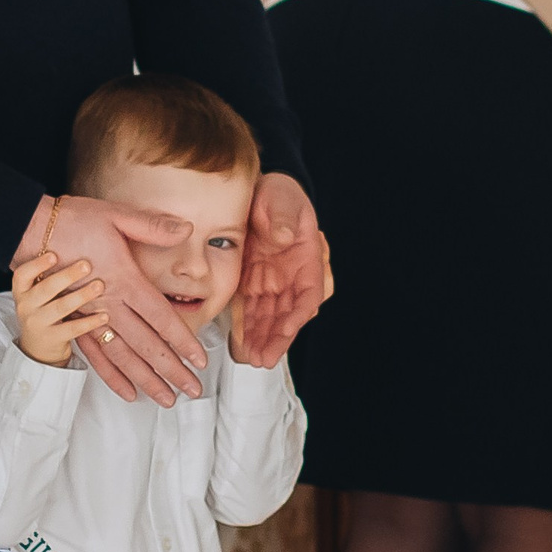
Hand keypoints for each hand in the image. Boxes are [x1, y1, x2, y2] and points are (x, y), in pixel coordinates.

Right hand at [13, 193, 206, 406]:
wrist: (31, 230)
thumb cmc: (74, 220)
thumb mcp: (116, 215)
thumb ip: (153, 226)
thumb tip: (187, 229)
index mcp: (125, 280)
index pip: (161, 318)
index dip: (182, 341)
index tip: (200, 361)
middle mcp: (109, 304)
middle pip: (146, 345)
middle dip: (171, 370)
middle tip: (193, 390)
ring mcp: (89, 316)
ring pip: (123, 357)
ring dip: (146, 380)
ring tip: (166, 400)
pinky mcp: (73, 321)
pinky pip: (95, 355)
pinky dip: (111, 376)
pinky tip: (127, 393)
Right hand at [13, 249, 110, 365]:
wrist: (36, 349)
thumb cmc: (42, 313)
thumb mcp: (36, 296)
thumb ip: (48, 279)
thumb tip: (78, 256)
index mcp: (21, 292)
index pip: (22, 275)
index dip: (37, 265)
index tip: (54, 255)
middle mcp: (25, 307)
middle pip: (46, 289)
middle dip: (67, 276)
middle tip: (87, 265)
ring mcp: (38, 324)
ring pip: (61, 307)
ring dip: (82, 295)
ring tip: (99, 286)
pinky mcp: (52, 339)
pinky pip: (73, 329)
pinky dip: (90, 322)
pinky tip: (104, 315)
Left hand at [236, 174, 329, 367]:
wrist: (257, 192)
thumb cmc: (278, 194)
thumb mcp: (282, 199)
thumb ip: (284, 218)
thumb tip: (284, 238)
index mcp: (307, 258)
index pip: (308, 294)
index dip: (298, 314)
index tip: (287, 329)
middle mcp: (291, 275)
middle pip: (289, 314)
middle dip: (278, 338)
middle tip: (266, 357)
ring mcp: (273, 281)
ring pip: (270, 317)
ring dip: (263, 339)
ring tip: (254, 358)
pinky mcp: (253, 283)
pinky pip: (251, 310)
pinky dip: (248, 328)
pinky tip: (242, 344)